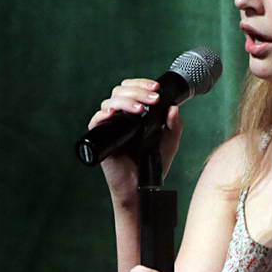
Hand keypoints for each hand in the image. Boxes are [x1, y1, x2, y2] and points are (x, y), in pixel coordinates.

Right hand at [86, 78, 183, 198]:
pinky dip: (103, 114)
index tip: (157, 88)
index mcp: (134, 114)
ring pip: (109, 102)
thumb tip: (173, 107)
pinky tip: (114, 114)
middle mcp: (120, 117)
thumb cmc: (154, 165)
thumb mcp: (170, 143)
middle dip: (138, 91)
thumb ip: (175, 126)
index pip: (133, 89)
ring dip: (125, 100)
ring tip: (140, 108)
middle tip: (153, 98)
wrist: (141, 187)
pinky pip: (96, 121)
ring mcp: (110, 126)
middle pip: (120, 91)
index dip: (142, 84)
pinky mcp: (101, 138)